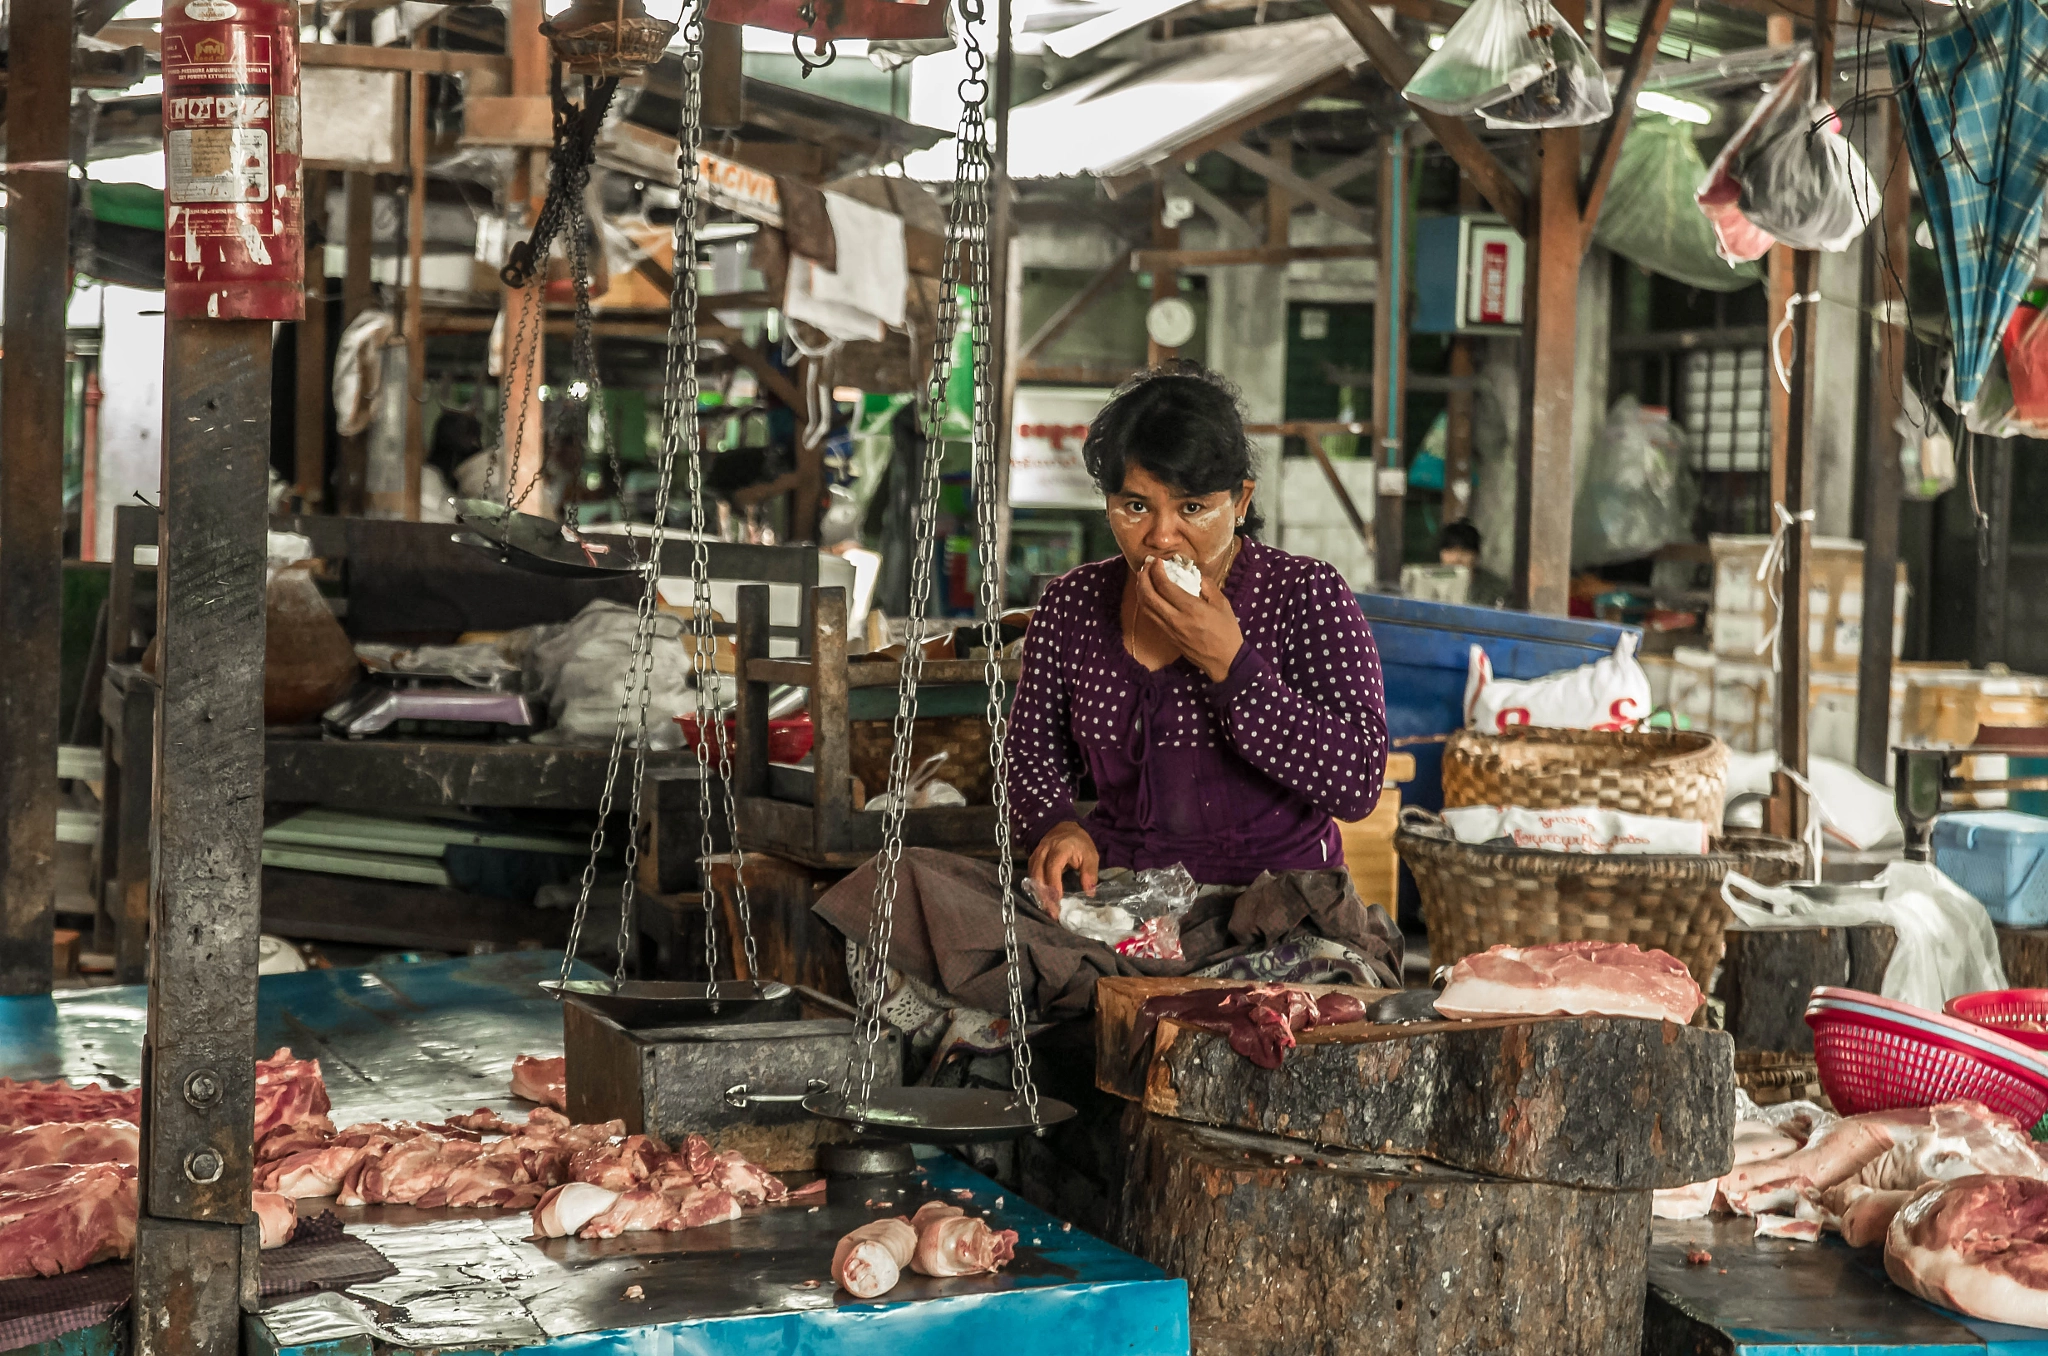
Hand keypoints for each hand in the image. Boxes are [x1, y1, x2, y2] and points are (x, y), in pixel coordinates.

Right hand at [1028, 821, 1098, 910]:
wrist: (1063, 827)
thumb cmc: (1078, 842)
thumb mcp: (1090, 854)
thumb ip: (1090, 873)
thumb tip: (1090, 893)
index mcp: (1059, 848)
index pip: (1053, 867)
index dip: (1054, 884)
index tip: (1057, 901)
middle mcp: (1044, 851)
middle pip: (1039, 875)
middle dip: (1045, 896)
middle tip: (1053, 913)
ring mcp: (1036, 855)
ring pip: (1033, 878)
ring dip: (1039, 895)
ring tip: (1049, 910)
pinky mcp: (1032, 861)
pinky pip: (1031, 876)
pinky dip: (1036, 889)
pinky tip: (1044, 900)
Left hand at [1132, 556, 1243, 682]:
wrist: (1224, 660)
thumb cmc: (1226, 631)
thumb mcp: (1222, 604)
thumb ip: (1207, 585)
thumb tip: (1193, 573)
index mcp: (1191, 608)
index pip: (1165, 586)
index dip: (1157, 571)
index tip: (1157, 562)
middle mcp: (1176, 618)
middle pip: (1149, 596)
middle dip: (1143, 578)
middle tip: (1145, 567)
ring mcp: (1169, 629)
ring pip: (1146, 607)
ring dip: (1141, 590)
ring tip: (1143, 578)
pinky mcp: (1167, 636)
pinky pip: (1151, 617)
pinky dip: (1146, 603)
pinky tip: (1148, 595)